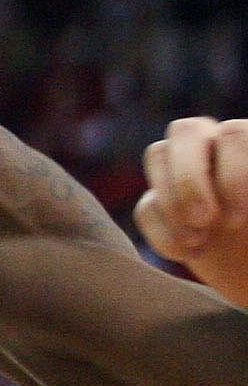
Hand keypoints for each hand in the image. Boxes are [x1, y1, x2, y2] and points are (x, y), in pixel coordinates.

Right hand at [138, 118, 247, 304]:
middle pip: (186, 131)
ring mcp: (188, 173)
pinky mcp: (164, 204)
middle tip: (204, 221)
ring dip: (171, 203)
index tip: (237, 219)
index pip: (234, 135)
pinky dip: (163, 234)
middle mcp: (220, 149)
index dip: (231, 175)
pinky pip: (146, 206)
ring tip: (197, 241)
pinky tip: (190, 254)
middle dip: (188, 180)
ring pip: (158, 155)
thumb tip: (226, 205)